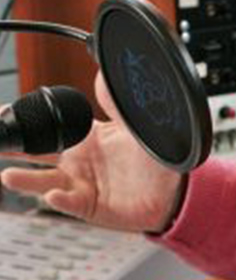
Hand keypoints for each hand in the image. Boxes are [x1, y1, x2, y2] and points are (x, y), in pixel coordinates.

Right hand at [0, 73, 182, 232]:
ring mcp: (81, 184)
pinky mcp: (90, 206)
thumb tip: (103, 73)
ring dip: (25, 180)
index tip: (3, 113)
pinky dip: (61, 200)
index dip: (28, 121)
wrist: (175, 189)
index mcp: (87, 137)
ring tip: (9, 176)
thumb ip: (117, 102)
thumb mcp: (135, 124)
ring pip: (44, 182)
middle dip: (11, 148)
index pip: (51, 127)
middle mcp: (78, 161)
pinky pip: (71, 203)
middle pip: (36, 153)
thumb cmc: (155, 157)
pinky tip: (53, 194)